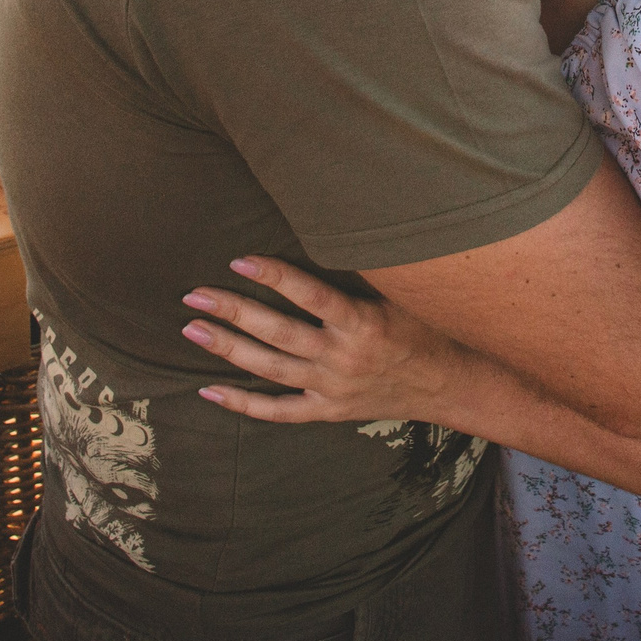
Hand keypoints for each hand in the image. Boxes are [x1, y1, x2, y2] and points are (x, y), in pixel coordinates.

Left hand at [183, 255, 463, 425]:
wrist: (447, 384)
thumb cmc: (426, 327)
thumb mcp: (406, 295)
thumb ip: (369, 272)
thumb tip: (334, 229)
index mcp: (364, 323)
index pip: (312, 295)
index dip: (275, 277)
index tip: (239, 260)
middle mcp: (344, 357)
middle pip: (279, 333)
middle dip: (234, 312)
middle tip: (195, 296)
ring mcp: (332, 387)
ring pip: (271, 368)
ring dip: (229, 349)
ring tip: (193, 329)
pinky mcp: (327, 411)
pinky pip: (278, 411)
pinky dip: (243, 404)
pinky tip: (209, 391)